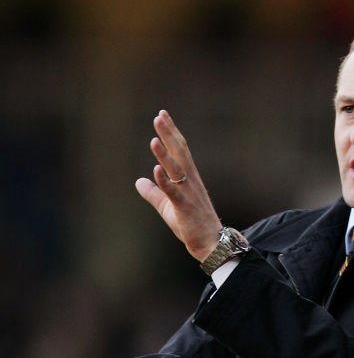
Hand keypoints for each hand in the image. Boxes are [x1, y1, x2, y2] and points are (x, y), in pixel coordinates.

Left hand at [134, 110, 222, 261]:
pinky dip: (165, 181)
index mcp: (188, 178)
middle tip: (160, 116)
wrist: (210, 243)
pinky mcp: (185, 207)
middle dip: (169, 134)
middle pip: (179, 153)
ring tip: (153, 140)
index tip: (162, 115)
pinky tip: (155, 170)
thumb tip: (138, 182)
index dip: (170, 132)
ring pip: (176, 170)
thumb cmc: (191, 224)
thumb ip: (154, 193)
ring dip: (165, 155)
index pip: (179, 150)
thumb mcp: (167, 206)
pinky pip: (174, 192)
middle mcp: (190, 181)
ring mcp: (189, 193)